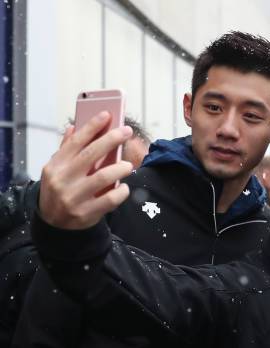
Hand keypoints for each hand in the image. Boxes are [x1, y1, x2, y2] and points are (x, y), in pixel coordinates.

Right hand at [39, 111, 133, 229]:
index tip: (107, 114)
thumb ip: (66, 150)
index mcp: (56, 166)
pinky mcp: (86, 213)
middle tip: (126, 131)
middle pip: (91, 154)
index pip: (76, 141)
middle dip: (111, 140)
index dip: (92, 126)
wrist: (53, 224)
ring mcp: (74, 197)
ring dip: (120, 168)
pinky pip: (110, 199)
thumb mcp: (56, 170)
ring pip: (103, 177)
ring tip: (128, 165)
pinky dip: (121, 192)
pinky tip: (124, 188)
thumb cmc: (59, 190)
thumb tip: (73, 127)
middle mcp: (63, 180)